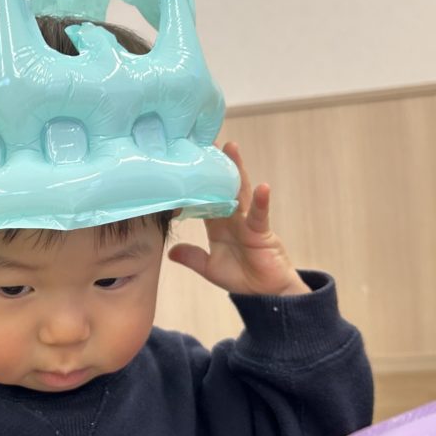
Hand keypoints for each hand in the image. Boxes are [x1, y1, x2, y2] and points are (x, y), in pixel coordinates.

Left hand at [168, 142, 309, 296]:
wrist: (266, 295)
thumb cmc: (242, 277)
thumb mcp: (210, 268)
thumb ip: (192, 257)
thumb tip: (170, 251)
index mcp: (218, 225)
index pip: (204, 198)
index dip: (195, 182)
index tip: (184, 162)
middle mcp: (233, 218)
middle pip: (222, 187)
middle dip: (215, 165)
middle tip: (205, 140)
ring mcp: (248, 222)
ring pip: (240, 192)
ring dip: (237, 170)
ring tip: (231, 148)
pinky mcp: (263, 233)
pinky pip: (260, 215)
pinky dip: (261, 202)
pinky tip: (262, 187)